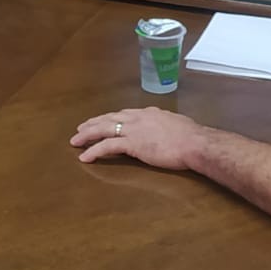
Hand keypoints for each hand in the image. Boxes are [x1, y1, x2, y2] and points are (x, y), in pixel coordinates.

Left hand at [71, 107, 205, 169]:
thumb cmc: (192, 137)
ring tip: (75, 141)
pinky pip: (107, 146)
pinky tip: (85, 157)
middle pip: (109, 118)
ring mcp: (134, 130)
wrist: (195, 143)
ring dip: (87, 135)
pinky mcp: (132, 144)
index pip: (124, 114)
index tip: (102, 120)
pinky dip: (94, 151)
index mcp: (149, 113)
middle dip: (93, 123)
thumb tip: (169, 128)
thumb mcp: (177, 125)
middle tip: (80, 128)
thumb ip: (167, 125)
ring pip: (103, 129)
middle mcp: (138, 118)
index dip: (111, 118)